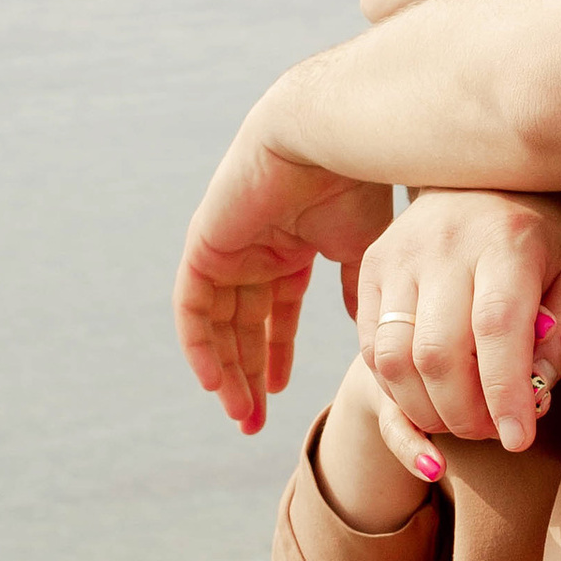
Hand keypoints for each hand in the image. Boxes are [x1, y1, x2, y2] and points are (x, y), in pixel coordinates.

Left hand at [175, 118, 394, 431]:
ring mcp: (227, 248)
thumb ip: (360, 293)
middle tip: (253, 422)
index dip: (277, 356)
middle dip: (247, 376)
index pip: (275, 314)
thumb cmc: (356, 183)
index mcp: (289, 249)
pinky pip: (192, 308)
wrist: (329, 138)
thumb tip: (363, 332)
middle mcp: (254, 251)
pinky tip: (214, 382)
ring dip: (226, 371)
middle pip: (241, 326)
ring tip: (240, 413)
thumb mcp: (368, 251)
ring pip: (217, 324)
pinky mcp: (206, 245)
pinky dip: (200, 346)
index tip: (284, 396)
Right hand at [355, 192, 560, 454]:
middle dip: (464, 414)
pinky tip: (430, 397)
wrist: (483, 175)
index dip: (504, 393)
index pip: (498, 329)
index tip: (517, 440)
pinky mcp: (370, 265)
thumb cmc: (544, 237)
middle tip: (491, 432)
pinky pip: (371, 348)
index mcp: (507, 240)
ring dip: (425, 410)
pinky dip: (398, 389)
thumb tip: (534, 395)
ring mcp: (399, 253)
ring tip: (462, 421)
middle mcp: (445, 243)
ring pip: (393, 360)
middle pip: (438, 354)